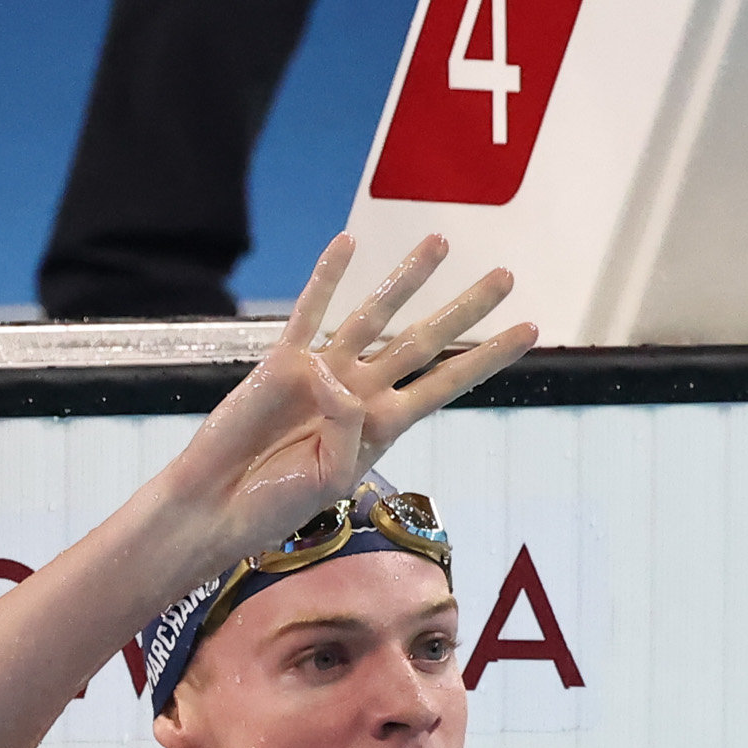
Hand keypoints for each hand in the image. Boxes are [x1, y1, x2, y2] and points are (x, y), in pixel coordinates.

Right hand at [160, 234, 535, 577]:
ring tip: (441, 241)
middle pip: (426, 339)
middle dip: (468, 308)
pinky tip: (346, 243)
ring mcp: (322, 371)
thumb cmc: (276, 504)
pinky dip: (327, 277)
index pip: (448, 381)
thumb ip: (347, 429)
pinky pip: (310, 311)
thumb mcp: (331, 479)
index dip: (488, 355)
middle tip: (506, 275)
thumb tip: (337, 378)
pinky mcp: (281, 361)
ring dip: (408, 277)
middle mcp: (361, 391)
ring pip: (376, 313)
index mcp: (384, 424)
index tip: (529, 329)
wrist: (218, 506)